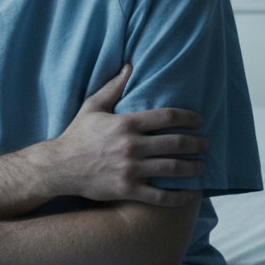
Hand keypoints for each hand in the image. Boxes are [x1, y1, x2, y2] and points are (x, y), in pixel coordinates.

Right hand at [42, 64, 206, 205]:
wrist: (59, 167)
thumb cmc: (77, 135)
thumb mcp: (92, 107)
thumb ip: (114, 87)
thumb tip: (131, 66)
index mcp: (125, 123)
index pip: (167, 116)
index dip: (189, 117)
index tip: (199, 121)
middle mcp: (131, 146)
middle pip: (177, 143)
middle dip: (198, 144)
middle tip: (206, 144)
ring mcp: (130, 169)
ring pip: (174, 169)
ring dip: (194, 167)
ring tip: (201, 166)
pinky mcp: (128, 190)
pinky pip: (161, 196)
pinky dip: (180, 197)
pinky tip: (190, 194)